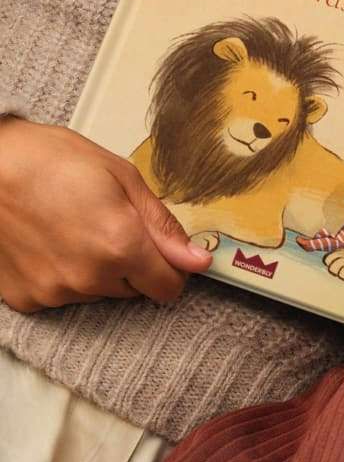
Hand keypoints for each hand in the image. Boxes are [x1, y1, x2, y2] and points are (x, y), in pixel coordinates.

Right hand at [0, 117, 212, 312]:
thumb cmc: (54, 161)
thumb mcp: (123, 179)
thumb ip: (162, 226)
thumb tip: (198, 259)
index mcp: (122, 246)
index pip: (169, 287)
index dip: (172, 267)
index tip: (163, 249)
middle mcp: (90, 279)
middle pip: (135, 289)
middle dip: (134, 263)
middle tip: (111, 223)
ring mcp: (55, 293)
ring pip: (100, 292)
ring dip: (99, 269)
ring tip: (77, 227)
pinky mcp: (27, 300)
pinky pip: (64, 294)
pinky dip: (65, 274)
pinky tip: (52, 242)